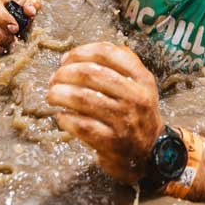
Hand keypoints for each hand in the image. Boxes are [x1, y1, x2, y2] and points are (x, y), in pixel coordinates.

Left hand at [46, 42, 162, 183]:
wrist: (152, 152)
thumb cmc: (138, 114)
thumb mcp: (140, 85)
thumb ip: (120, 65)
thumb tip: (78, 55)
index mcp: (142, 79)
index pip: (107, 53)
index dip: (79, 52)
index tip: (65, 59)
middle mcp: (135, 97)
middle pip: (90, 74)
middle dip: (64, 73)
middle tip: (54, 79)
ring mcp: (123, 120)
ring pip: (82, 98)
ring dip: (59, 94)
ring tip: (52, 96)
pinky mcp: (110, 142)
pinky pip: (80, 125)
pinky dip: (65, 118)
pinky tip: (62, 116)